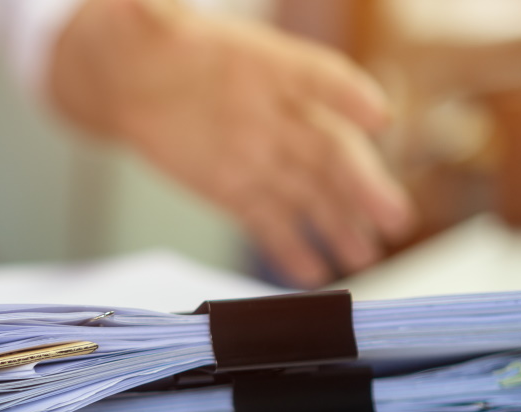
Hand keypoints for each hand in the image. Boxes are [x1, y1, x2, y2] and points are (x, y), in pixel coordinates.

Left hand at [51, 0, 415, 286]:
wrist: (126, 75)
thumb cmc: (145, 37)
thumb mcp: (141, 16)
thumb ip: (149, 10)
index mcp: (265, 63)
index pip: (317, 77)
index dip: (347, 96)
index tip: (377, 118)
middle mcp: (276, 111)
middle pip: (328, 148)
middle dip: (361, 182)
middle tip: (394, 216)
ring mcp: (259, 153)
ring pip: (307, 192)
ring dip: (338, 224)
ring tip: (365, 257)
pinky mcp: (235, 188)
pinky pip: (267, 220)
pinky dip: (288, 247)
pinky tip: (313, 275)